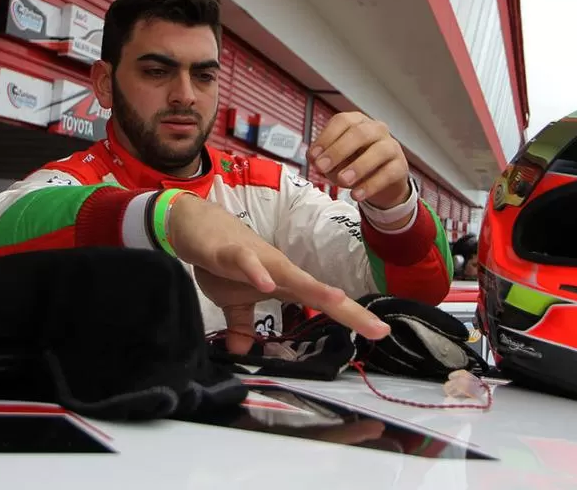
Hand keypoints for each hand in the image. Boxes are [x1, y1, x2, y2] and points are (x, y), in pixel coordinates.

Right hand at [168, 194, 389, 353]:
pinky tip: (266, 285)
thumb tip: (241, 352)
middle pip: (319, 290)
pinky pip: (246, 262)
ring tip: (336, 299)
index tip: (381, 333)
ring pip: (291, 274)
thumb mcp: (232, 300)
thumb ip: (242, 324)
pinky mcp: (231, 251)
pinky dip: (256, 272)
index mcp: (285, 282)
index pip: (323, 302)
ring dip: (313, 287)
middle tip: (378, 329)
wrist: (195, 224)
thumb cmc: (221, 260)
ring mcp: (259, 259)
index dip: (352, 317)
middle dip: (348, 310)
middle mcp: (280, 269)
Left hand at [309, 112, 411, 210]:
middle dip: (338, 150)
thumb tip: (314, 159)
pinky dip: (370, 185)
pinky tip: (357, 195)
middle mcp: (376, 129)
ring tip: (342, 181)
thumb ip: (324, 159)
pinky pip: (388, 173)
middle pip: (359, 133)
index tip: (313, 156)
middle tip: (322, 167)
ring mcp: (391, 146)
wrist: (383, 182)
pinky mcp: (400, 166)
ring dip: (357, 166)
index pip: (342, 122)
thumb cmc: (356, 163)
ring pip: (378, 151)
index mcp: (357, 122)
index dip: (326, 138)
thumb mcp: (336, 161)